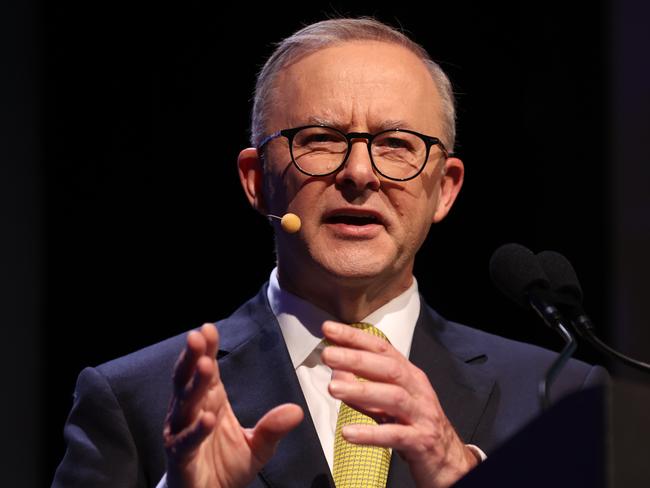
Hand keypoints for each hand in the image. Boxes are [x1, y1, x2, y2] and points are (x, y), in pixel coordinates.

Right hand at [163, 323, 303, 487]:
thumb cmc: (226, 467)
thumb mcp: (258, 447)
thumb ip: (272, 428)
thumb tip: (296, 410)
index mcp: (210, 402)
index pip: (207, 371)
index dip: (207, 349)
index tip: (209, 328)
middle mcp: (192, 413)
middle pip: (189, 380)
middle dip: (193, 357)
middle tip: (197, 335)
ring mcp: (182, 433)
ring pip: (185, 404)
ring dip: (194, 384)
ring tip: (204, 364)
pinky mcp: (180, 457)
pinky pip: (186, 441)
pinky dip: (196, 429)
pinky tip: (206, 417)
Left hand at [321, 321, 477, 487]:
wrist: (448, 458)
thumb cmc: (415, 423)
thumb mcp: (389, 402)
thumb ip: (364, 387)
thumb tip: (337, 372)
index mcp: (408, 375)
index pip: (382, 349)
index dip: (356, 338)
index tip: (330, 329)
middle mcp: (417, 389)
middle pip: (389, 368)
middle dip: (357, 359)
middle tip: (328, 354)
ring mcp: (421, 415)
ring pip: (393, 397)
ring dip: (361, 391)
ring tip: (333, 389)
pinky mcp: (421, 441)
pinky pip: (395, 435)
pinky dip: (371, 434)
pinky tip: (349, 433)